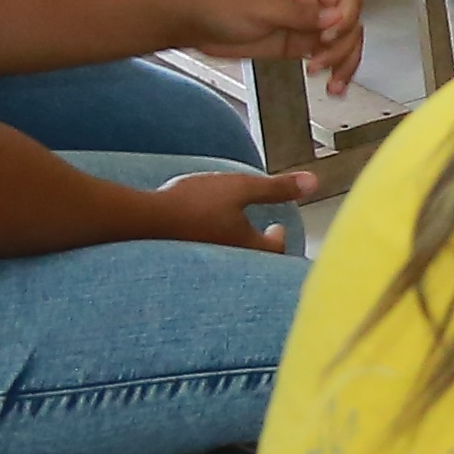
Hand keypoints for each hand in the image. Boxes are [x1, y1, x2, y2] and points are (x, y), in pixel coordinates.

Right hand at [145, 168, 318, 254]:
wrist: (138, 223)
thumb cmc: (191, 205)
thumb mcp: (239, 188)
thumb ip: (276, 188)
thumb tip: (314, 183)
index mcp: (248, 248)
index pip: (275, 252)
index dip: (278, 240)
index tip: (276, 229)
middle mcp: (229, 266)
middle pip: (253, 266)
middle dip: (259, 253)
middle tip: (261, 242)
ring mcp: (204, 270)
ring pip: (229, 268)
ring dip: (233, 255)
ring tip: (229, 241)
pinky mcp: (181, 270)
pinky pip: (203, 268)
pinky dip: (209, 257)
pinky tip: (197, 243)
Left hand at [172, 0, 366, 95]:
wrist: (195, 25)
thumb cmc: (219, 5)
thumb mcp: (261, 6)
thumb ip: (300, 13)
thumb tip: (335, 17)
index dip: (344, 19)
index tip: (327, 36)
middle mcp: (310, 5)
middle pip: (349, 25)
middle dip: (341, 47)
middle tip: (319, 62)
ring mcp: (304, 27)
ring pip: (342, 44)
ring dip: (343, 64)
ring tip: (332, 83)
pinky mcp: (297, 46)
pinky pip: (326, 58)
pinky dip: (334, 72)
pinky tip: (334, 84)